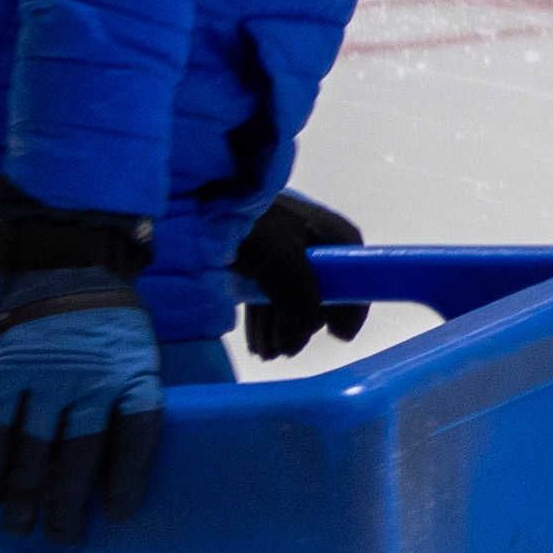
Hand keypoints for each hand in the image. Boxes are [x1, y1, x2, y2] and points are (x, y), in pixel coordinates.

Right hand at [0, 270, 165, 541]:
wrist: (66, 259)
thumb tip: (115, 472)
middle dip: (68, 507)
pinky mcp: (4, 370)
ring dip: (25, 497)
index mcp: (134, 375)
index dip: (127, 483)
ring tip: (21, 526)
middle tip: (61, 536)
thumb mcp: (139, 354)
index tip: (117, 514)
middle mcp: (91, 380)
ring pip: (33, 453)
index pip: (136, 440)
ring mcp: (45, 376)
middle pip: (80, 459)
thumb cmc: (110, 318)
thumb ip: (131, 404)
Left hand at [234, 191, 370, 361]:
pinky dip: (266, 318)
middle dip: (303, 325)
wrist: (196, 201)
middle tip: (285, 351)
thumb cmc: (248, 226)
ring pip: (291, 295)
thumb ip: (303, 298)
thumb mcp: (282, 259)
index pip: (356, 276)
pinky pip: (269, 292)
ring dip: (282, 328)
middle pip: (320, 291)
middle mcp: (313, 240)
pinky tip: (258, 341)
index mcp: (331, 234)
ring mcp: (283, 248)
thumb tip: (309, 329)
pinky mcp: (256, 256)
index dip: (348, 308)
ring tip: (265, 352)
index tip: (335, 335)